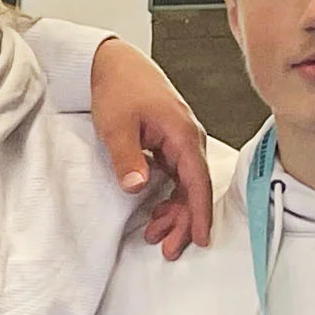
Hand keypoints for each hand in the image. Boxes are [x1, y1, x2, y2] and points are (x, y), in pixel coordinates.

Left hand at [83, 39, 215, 257]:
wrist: (114, 64)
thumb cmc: (119, 89)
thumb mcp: (116, 127)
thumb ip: (127, 158)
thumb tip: (137, 187)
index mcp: (182, 134)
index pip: (197, 181)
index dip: (199, 212)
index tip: (200, 238)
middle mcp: (188, 138)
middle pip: (194, 188)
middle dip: (184, 221)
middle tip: (167, 249)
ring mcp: (180, 141)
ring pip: (185, 185)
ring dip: (175, 212)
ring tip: (155, 237)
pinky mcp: (169, 143)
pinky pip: (176, 177)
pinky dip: (169, 197)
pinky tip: (156, 214)